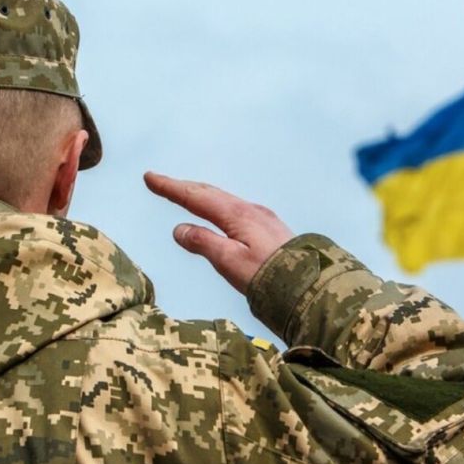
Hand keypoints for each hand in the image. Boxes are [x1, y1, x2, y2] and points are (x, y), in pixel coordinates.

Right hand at [144, 172, 294, 293]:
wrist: (313, 286)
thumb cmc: (271, 278)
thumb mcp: (230, 262)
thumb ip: (203, 243)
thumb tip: (179, 229)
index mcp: (237, 215)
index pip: (195, 197)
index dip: (170, 188)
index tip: (149, 178)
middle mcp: (250, 211)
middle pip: (209, 193)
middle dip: (182, 187)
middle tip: (159, 182)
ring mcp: (263, 218)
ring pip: (224, 200)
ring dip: (201, 195)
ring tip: (184, 193)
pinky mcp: (271, 230)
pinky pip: (236, 209)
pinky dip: (217, 205)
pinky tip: (219, 213)